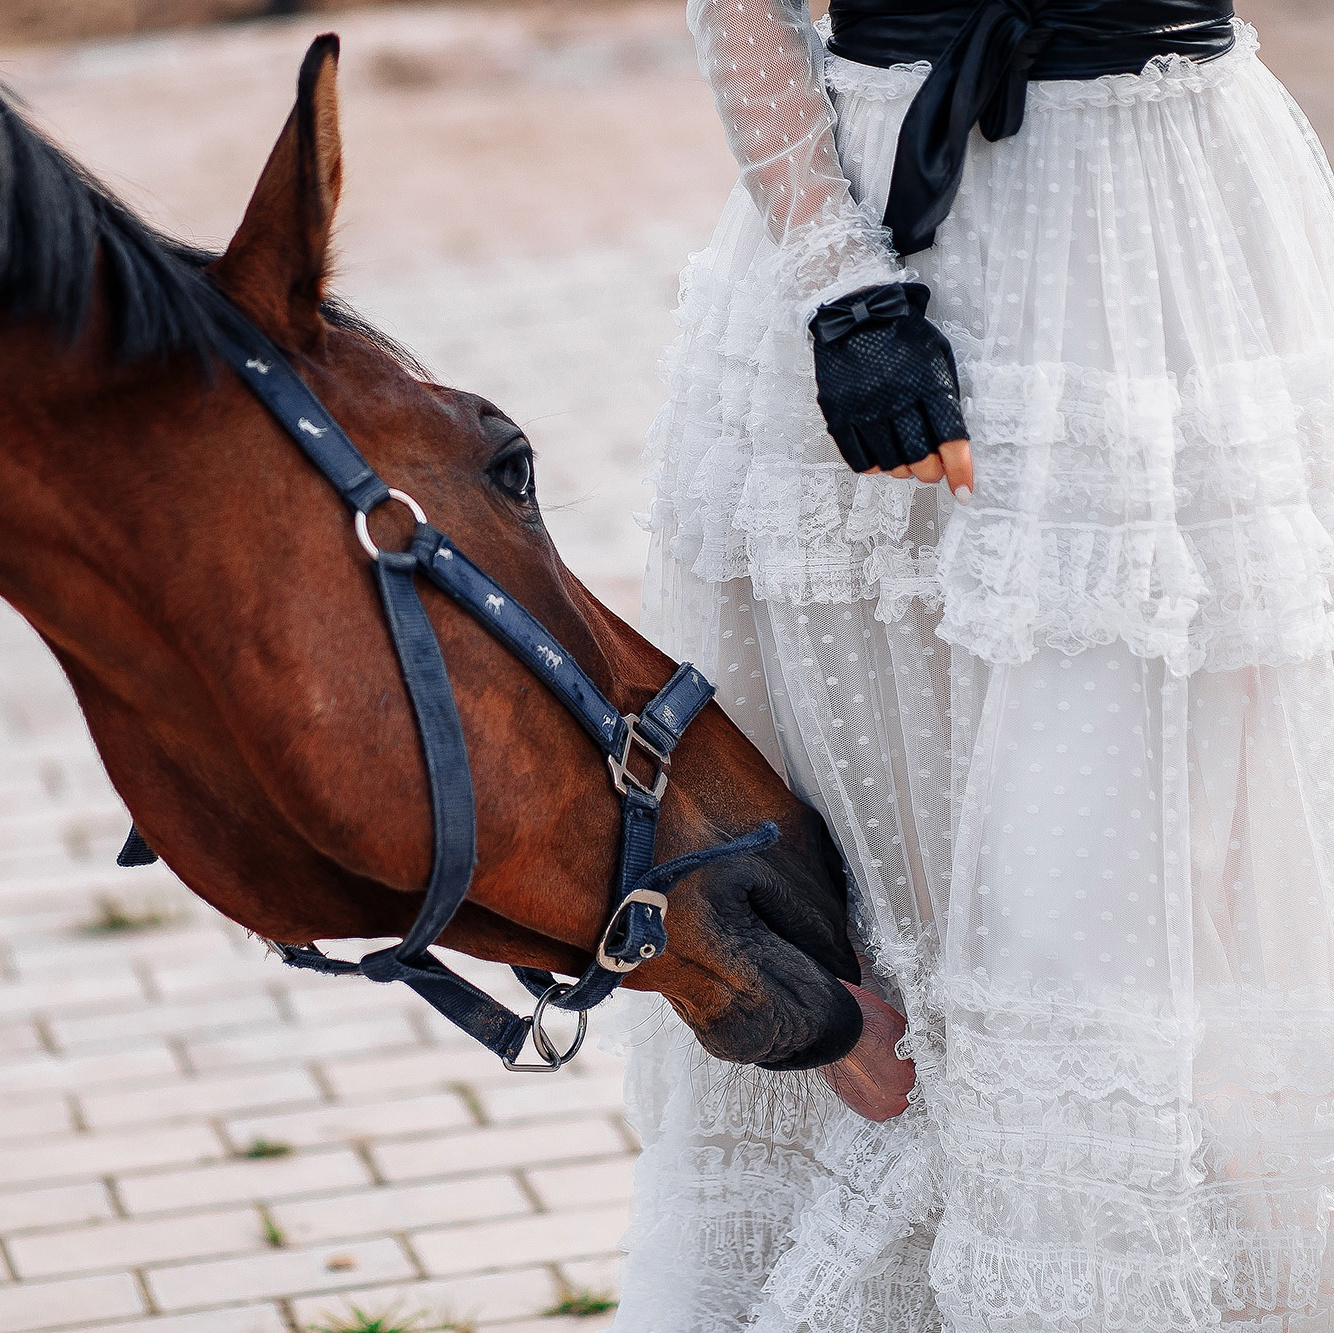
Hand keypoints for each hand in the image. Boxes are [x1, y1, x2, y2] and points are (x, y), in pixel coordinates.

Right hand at [809, 283, 972, 498]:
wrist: (857, 312)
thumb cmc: (903, 337)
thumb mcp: (938, 358)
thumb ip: (946, 400)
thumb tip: (953, 448)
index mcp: (927, 381)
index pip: (949, 438)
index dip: (960, 471)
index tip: (964, 491)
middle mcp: (895, 397)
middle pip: (919, 459)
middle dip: (931, 473)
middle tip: (932, 470)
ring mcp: (864, 407)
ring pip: (890, 464)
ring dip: (904, 471)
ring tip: (907, 460)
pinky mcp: (838, 413)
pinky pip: (859, 460)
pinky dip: (876, 467)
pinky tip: (882, 457)